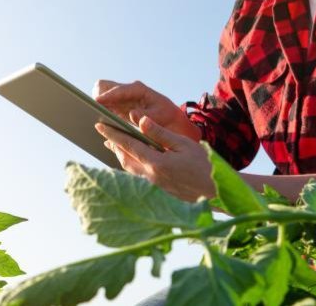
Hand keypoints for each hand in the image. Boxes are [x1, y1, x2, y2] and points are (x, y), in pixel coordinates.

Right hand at [92, 79, 200, 140]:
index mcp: (138, 89)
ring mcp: (122, 98)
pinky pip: (105, 106)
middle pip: (104, 86)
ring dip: (97, 104)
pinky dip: (100, 111)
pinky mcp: (119, 107)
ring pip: (102, 94)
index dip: (107, 96)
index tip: (97, 102)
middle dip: (98, 95)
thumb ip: (146, 116)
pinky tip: (98, 121)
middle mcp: (127, 91)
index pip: (118, 90)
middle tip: (92, 109)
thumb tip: (132, 114)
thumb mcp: (159, 116)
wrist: (171, 119)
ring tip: (92, 115)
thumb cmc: (166, 116)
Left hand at [95, 112, 214, 201]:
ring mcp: (153, 186)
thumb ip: (160, 133)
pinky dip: (130, 165)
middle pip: (124, 158)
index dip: (113, 134)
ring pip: (129, 169)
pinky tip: (131, 160)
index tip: (100, 125)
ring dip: (120, 155)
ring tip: (113, 145)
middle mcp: (150, 176)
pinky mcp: (157, 192)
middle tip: (104, 133)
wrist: (216, 193)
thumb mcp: (183, 144)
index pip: (128, 145)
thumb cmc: (204, 166)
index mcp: (156, 162)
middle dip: (113, 145)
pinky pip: (137, 176)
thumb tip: (140, 121)